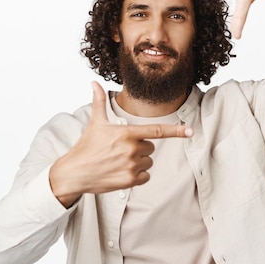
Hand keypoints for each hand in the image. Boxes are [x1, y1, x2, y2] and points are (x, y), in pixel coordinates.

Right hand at [49, 82, 192, 206]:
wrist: (74, 173)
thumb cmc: (86, 147)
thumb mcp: (95, 123)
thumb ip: (99, 101)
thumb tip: (94, 82)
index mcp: (126, 133)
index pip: (157, 130)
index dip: (176, 131)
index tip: (190, 131)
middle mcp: (131, 149)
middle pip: (151, 147)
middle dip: (140, 148)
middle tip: (120, 150)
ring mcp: (131, 166)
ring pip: (148, 162)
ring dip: (138, 162)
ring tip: (118, 161)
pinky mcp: (129, 181)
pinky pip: (145, 176)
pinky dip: (137, 175)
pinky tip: (121, 172)